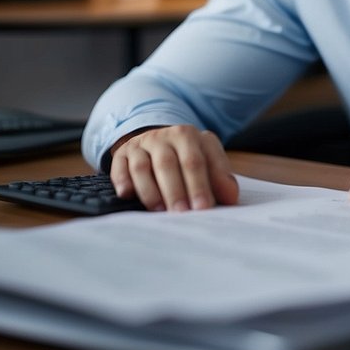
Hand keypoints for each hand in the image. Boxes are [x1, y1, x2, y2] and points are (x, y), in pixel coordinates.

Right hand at [109, 125, 238, 211]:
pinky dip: (123, 182)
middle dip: (176, 191)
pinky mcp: (122, 154)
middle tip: (182, 214)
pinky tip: (128, 195)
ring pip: (142, 167)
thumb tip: (231, 197)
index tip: (204, 208)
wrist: (159, 139)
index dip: (200, 185)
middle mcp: (163, 136)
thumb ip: (220, 177)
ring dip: (150, 191)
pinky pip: (119, 168)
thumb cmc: (187, 156)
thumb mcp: (207, 159)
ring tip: (160, 212)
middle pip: (168, 164)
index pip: (195, 161)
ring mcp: (141, 145)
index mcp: (188, 135)